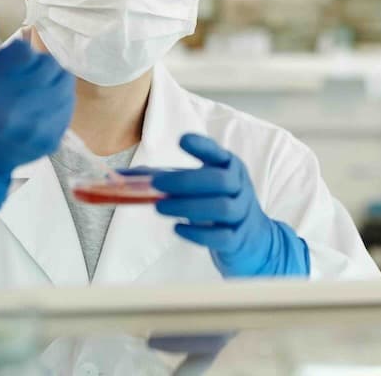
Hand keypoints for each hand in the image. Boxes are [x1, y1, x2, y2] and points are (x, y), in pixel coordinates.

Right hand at [0, 19, 74, 216]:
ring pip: (63, 79)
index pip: (23, 51)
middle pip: (46, 63)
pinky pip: (69, 101)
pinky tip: (41, 103)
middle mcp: (10, 111)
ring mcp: (33, 127)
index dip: (18, 52)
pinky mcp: (51, 138)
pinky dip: (59, 97)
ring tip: (33, 86)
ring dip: (50, 77)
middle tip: (22, 74)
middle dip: (36, 63)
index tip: (9, 61)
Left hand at [151, 134, 308, 277]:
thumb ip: (167, 180)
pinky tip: (177, 228)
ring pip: (222, 207)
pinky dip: (198, 233)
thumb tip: (124, 176)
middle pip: (220, 180)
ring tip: (160, 208)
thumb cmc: (220, 207)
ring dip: (188, 206)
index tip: (182, 140)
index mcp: (230, 168)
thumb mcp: (202, 188)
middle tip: (157, 185)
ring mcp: (242, 214)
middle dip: (187, 181)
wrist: (256, 240)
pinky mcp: (239, 240)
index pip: (219, 153)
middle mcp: (240, 188)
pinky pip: (222, 236)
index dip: (202, 146)